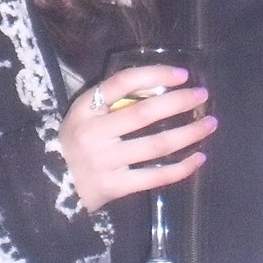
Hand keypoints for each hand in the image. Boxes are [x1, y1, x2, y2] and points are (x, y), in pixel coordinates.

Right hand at [59, 63, 216, 213]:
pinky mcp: (115, 186)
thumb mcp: (83, 116)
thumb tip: (160, 87)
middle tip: (202, 96)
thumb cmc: (74, 144)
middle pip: (144, 113)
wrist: (52, 188)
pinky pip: (155, 176)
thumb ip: (112, 102)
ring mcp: (105, 162)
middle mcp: (94, 134)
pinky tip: (199, 158)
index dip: (155, 75)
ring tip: (209, 124)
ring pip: (156, 145)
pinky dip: (181, 168)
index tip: (182, 74)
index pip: (121, 83)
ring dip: (188, 133)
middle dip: (179, 102)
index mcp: (84, 109)